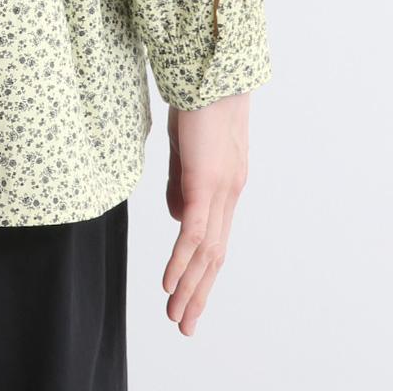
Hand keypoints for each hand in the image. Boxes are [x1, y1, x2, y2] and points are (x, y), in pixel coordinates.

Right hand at [162, 90, 250, 334]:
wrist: (211, 73)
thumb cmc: (196, 102)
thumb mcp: (183, 148)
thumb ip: (180, 184)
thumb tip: (175, 220)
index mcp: (225, 186)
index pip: (215, 239)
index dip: (201, 270)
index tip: (187, 296)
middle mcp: (229, 194)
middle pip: (215, 255)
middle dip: (198, 293)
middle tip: (184, 325)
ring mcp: (220, 190)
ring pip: (207, 251)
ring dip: (189, 287)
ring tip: (176, 316)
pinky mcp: (206, 183)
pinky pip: (193, 232)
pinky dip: (181, 260)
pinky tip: (168, 283)